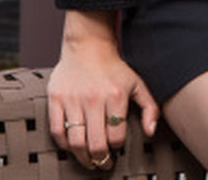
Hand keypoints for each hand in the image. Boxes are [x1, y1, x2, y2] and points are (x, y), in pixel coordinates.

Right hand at [47, 10, 158, 170]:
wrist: (88, 44)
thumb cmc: (114, 67)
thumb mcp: (137, 83)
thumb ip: (149, 107)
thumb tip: (150, 131)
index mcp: (116, 96)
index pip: (116, 137)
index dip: (117, 147)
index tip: (116, 148)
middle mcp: (94, 98)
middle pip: (96, 144)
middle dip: (101, 160)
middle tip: (102, 163)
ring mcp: (73, 99)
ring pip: (76, 142)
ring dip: (82, 157)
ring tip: (88, 160)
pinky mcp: (56, 98)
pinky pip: (57, 131)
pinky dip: (64, 144)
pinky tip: (72, 145)